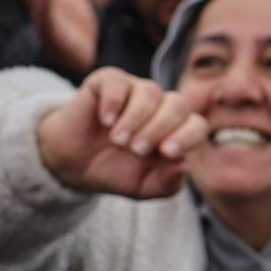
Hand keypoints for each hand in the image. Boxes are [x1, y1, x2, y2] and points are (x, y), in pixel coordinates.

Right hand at [36, 69, 208, 199]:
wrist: (74, 164)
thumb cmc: (115, 172)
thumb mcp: (143, 188)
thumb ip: (167, 183)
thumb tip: (184, 166)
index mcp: (176, 130)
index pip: (196, 126)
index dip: (187, 137)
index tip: (167, 153)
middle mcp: (161, 106)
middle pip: (178, 105)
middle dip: (159, 128)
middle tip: (137, 150)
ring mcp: (136, 91)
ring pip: (150, 92)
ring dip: (135, 119)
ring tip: (118, 140)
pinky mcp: (109, 82)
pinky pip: (118, 82)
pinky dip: (113, 102)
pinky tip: (105, 121)